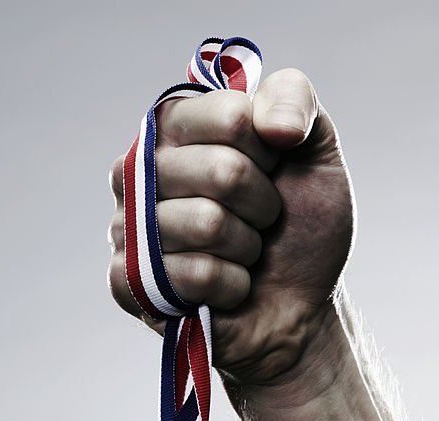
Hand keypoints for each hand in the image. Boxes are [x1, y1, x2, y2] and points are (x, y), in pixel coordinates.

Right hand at [108, 69, 353, 385]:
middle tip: (261, 221)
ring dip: (248, 248)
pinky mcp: (125, 280)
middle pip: (223, 171)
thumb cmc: (298, 223)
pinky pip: (194, 274)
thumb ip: (294, 99)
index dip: (270, 150)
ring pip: (208, 224)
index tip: (272, 168)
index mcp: (175, 126)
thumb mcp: (314, 148)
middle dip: (263, 205)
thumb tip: (272, 124)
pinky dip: (231, 286)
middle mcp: (139, 168)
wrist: (298, 303)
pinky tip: (225, 289)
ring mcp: (125, 225)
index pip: (231, 116)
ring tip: (243, 254)